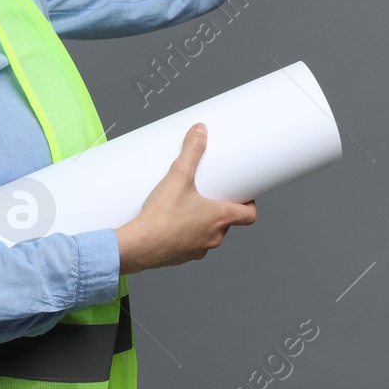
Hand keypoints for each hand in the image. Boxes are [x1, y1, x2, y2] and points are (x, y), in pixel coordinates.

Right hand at [115, 123, 257, 273]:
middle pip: (228, 222)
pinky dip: (188, 235)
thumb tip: (200, 131)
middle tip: (211, 193)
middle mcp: (214, 237)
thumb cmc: (161, 216)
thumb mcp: (178, 177)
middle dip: (221, 208)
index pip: (249, 215)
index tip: (243, 194)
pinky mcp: (183, 257)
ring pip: (210, 234)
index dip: (250, 204)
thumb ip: (191, 152)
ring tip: (190, 206)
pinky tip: (174, 224)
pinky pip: (192, 244)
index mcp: (219, 218)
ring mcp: (199, 249)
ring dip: (205, 222)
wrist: (138, 246)